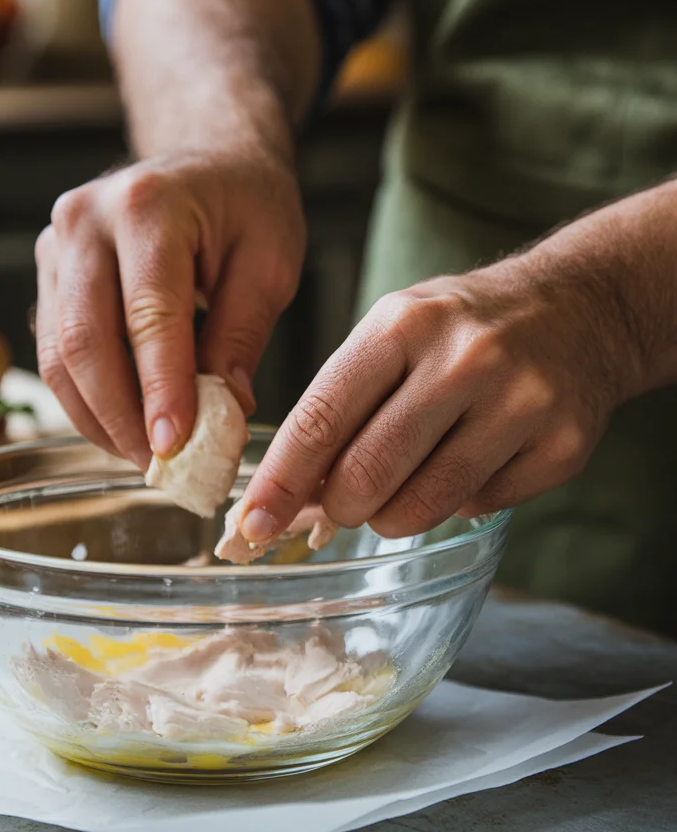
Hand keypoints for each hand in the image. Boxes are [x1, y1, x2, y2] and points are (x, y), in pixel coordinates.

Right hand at [35, 150, 304, 467]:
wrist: (207, 156)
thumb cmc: (246, 203)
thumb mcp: (270, 260)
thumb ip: (242, 334)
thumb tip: (221, 412)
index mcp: (149, 205)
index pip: (148, 315)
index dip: (159, 389)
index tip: (176, 446)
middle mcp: (86, 220)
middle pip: (85, 340)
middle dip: (121, 416)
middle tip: (161, 466)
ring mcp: (57, 244)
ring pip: (59, 354)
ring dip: (98, 417)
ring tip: (145, 455)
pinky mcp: (49, 272)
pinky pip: (55, 351)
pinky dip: (86, 398)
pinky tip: (123, 426)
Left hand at [236, 246, 646, 543]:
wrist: (580, 308)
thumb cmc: (462, 327)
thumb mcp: (393, 332)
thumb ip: (340, 406)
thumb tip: (286, 496)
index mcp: (403, 325)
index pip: (321, 419)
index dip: (279, 482)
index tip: (251, 524)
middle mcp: (464, 360)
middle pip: (367, 476)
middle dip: (339, 507)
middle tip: (344, 503)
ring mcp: (520, 404)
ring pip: (421, 507)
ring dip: (393, 515)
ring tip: (405, 481)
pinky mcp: (562, 447)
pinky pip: (477, 509)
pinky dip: (457, 502)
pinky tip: (470, 460)